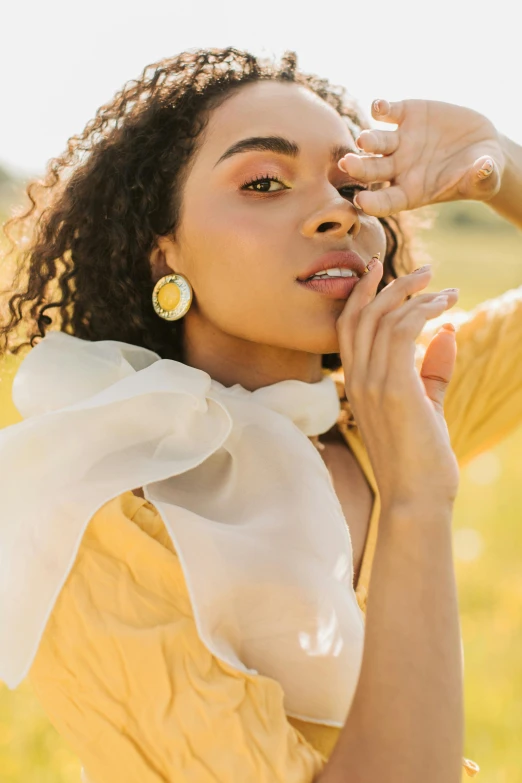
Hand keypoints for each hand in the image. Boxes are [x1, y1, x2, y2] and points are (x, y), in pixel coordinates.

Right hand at [336, 260, 459, 510]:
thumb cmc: (421, 459)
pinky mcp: (393, 388)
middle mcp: (357, 379)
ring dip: (415, 295)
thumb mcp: (425, 406)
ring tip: (444, 288)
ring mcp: (371, 383)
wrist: (417, 499)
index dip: (362, 293)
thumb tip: (447, 332)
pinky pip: (402, 331)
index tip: (382, 268)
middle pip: (362, 314)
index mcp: (357, 383)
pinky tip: (445, 309)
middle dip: (390, 284)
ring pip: (382, 317)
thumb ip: (432, 370)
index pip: (348, 326)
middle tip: (425, 270)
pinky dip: (423, 311)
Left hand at [339, 99, 504, 216]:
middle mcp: (398, 168)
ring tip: (363, 139)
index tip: (362, 202)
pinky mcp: (407, 115)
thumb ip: (481, 177)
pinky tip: (378, 106)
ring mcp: (400, 141)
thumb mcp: (484, 179)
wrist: (482, 146)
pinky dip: (381, 108)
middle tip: (348, 164)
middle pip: (373, 171)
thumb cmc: (480, 173)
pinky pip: (388, 112)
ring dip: (369, 140)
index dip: (374, 203)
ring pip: (376, 142)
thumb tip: (485, 167)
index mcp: (409, 192)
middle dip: (360, 168)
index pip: (386, 201)